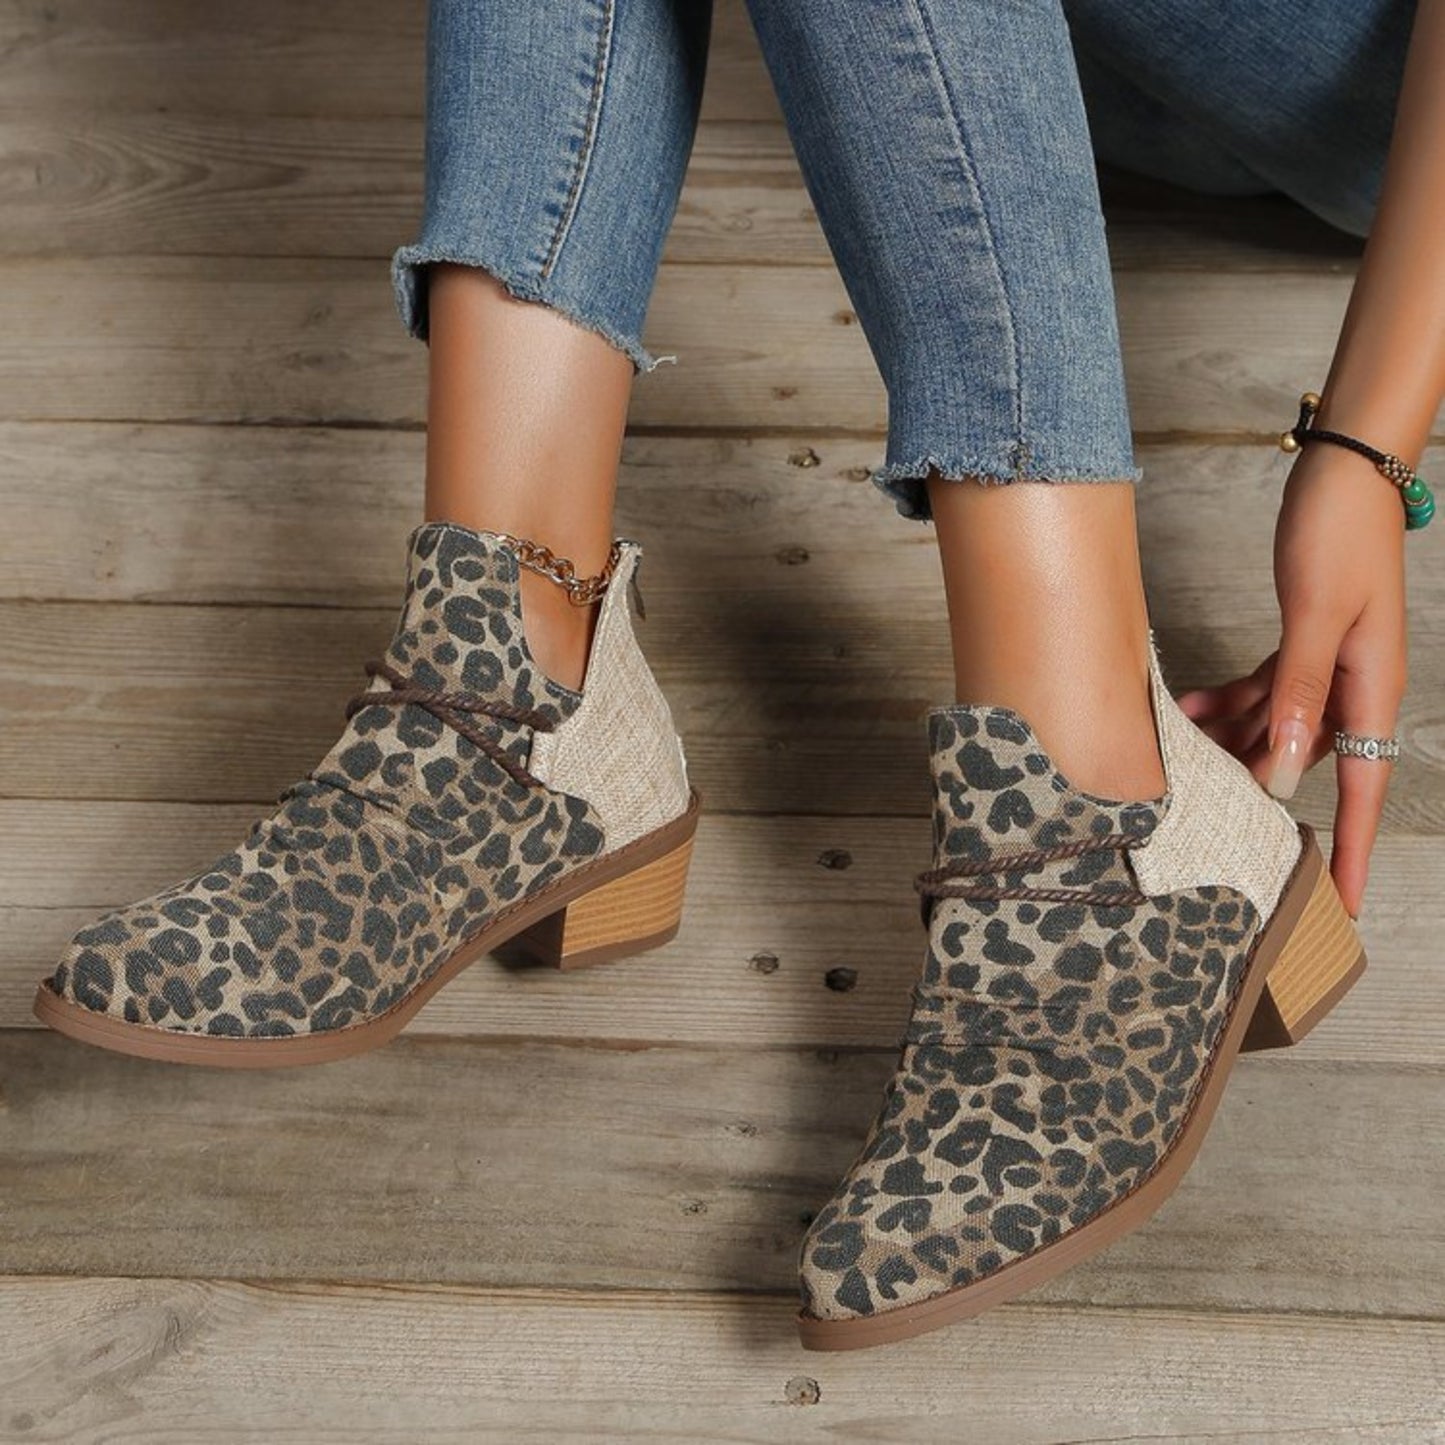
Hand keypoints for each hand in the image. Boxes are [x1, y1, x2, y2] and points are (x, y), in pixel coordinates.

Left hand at [1177, 443, 1406, 917]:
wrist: (1343, 473)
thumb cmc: (1339, 536)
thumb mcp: (1313, 618)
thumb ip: (1297, 693)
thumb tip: (1285, 768)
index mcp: (1370, 691)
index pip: (1361, 792)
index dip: (1345, 850)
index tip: (1338, 904)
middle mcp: (1353, 689)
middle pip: (1305, 765)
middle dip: (1258, 794)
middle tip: (1213, 827)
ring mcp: (1327, 668)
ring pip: (1275, 730)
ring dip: (1229, 745)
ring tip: (1177, 759)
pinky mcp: (1301, 643)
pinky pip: (1264, 691)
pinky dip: (1227, 703)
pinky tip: (1185, 709)